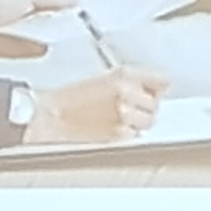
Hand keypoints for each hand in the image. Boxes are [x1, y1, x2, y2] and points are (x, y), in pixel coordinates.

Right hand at [26, 68, 167, 144]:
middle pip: (156, 104)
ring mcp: (124, 115)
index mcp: (123, 75)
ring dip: (137, 123)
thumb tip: (158, 88)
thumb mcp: (104, 79)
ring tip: (116, 120)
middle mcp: (126, 93)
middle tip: (127, 109)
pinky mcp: (119, 135)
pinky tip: (109, 129)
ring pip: (148, 122)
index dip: (156, 89)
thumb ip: (134, 81)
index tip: (153, 92)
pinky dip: (126, 135)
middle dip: (145, 108)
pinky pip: (134, 136)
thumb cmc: (69, 100)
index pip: (162, 81)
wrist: (49, 118)